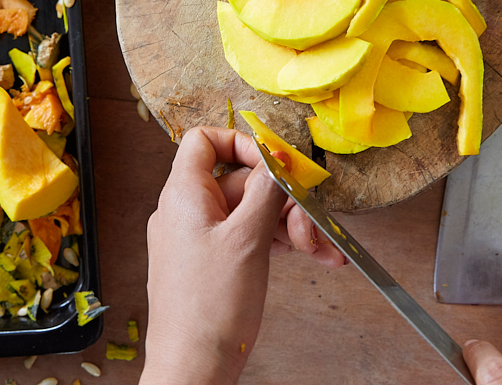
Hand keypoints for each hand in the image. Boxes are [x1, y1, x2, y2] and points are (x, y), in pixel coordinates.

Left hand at [141, 127, 343, 384]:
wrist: (194, 369)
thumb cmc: (210, 309)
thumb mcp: (248, 238)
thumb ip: (265, 190)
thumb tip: (276, 157)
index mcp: (183, 195)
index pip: (204, 141)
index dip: (243, 144)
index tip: (277, 164)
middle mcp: (186, 212)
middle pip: (239, 181)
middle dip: (282, 199)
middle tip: (311, 224)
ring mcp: (197, 239)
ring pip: (249, 212)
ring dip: (288, 225)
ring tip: (318, 249)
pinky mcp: (209, 264)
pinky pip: (246, 238)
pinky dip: (276, 243)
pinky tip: (310, 257)